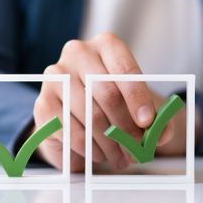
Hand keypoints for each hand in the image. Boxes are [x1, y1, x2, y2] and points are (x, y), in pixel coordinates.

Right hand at [32, 33, 181, 171]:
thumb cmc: (112, 103)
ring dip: (110, 143)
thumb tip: (160, 133)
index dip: (137, 97)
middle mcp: (77, 52)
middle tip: (136, 149)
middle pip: (107, 94)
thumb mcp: (139, 106)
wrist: (76, 113)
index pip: (124, 69)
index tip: (147, 122)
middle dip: (125, 127)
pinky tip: (99, 154)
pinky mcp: (42, 103)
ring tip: (121, 157)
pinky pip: (70, 131)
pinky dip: (89, 149)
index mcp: (106, 45)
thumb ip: (157, 119)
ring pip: (90, 116)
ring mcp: (56, 77)